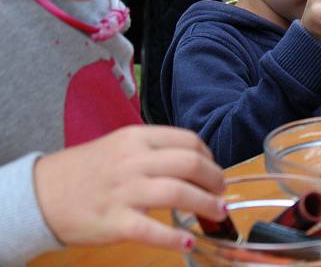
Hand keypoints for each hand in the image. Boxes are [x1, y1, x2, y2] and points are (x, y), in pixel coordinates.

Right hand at [34, 125, 225, 251]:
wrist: (41, 194)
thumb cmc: (87, 170)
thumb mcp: (120, 146)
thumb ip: (154, 151)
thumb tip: (196, 162)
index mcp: (136, 137)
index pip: (188, 141)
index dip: (209, 156)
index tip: (214, 169)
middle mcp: (133, 161)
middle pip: (190, 164)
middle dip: (215, 179)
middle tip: (221, 191)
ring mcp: (124, 191)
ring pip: (179, 193)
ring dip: (206, 205)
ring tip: (216, 213)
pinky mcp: (115, 222)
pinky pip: (153, 231)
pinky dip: (176, 237)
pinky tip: (189, 240)